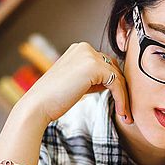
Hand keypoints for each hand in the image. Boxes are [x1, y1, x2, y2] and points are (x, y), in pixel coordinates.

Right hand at [18, 42, 132, 126]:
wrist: (38, 105)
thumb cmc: (53, 98)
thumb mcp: (76, 83)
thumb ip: (93, 78)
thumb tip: (113, 83)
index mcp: (79, 49)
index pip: (105, 64)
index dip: (114, 84)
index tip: (119, 103)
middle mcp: (85, 48)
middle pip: (114, 68)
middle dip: (121, 90)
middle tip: (126, 111)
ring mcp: (89, 55)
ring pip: (118, 76)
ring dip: (124, 97)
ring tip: (126, 116)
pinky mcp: (95, 66)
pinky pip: (117, 84)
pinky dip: (122, 99)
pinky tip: (121, 113)